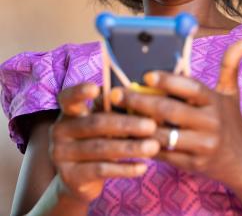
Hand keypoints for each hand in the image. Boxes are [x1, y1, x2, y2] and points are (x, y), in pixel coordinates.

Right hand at [49, 83, 159, 202]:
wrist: (78, 180)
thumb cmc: (98, 139)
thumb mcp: (102, 122)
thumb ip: (114, 110)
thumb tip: (141, 97)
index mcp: (69, 112)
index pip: (68, 97)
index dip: (80, 91)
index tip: (96, 88)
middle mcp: (60, 130)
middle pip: (96, 124)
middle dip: (127, 124)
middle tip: (152, 125)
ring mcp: (62, 154)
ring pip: (101, 148)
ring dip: (131, 147)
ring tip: (153, 147)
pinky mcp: (70, 177)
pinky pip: (102, 170)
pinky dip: (125, 168)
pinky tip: (143, 166)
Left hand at [111, 39, 241, 186]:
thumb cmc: (231, 121)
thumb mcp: (231, 93)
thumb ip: (230, 66)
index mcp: (216, 102)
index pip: (191, 88)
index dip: (168, 81)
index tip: (146, 75)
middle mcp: (210, 123)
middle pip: (170, 111)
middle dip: (140, 102)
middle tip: (117, 94)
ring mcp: (201, 146)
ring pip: (163, 135)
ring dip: (138, 125)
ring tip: (115, 115)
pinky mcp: (192, 164)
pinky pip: (163, 155)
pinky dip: (144, 145)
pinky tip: (128, 136)